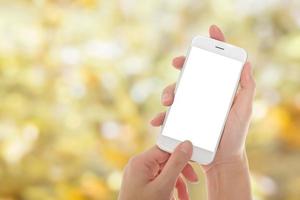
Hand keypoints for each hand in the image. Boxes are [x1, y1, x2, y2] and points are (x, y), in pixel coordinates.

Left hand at [118, 141, 197, 199]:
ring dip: (178, 182)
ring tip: (184, 196)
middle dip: (181, 171)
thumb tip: (186, 144)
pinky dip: (170, 188)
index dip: (181, 154)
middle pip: (166, 160)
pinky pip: (159, 180)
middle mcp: (138, 165)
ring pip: (165, 171)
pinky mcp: (141, 183)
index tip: (195, 162)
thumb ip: (176, 164)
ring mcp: (139, 175)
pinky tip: (177, 197)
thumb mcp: (164, 186)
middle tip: (193, 181)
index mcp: (141, 161)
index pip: (165, 148)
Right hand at [151, 25, 255, 170]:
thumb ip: (247, 89)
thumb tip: (246, 64)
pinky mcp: (181, 121)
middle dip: (182, 65)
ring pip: (175, 92)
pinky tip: (157, 121)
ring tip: (168, 101)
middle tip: (177, 63)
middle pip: (190, 74)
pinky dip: (161, 117)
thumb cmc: (235, 135)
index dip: (214, 46)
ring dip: (168, 92)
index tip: (210, 32)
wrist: (222, 159)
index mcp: (218, 90)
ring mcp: (190, 107)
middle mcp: (202, 95)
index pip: (215, 64)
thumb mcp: (244, 111)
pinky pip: (168, 116)